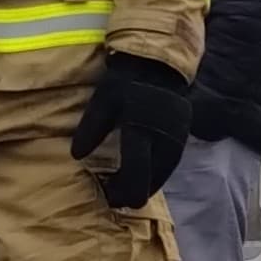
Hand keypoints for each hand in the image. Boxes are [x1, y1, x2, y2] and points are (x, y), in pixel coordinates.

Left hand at [70, 53, 190, 206]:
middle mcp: (163, 140)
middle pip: (151, 181)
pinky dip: (155, 173)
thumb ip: (91, 128)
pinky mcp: (183, 137)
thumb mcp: (103, 101)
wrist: (159, 63)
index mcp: (141, 130)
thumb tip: (77, 156)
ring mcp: (176, 140)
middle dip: (132, 192)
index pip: (136, 173)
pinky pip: (169, 165)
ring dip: (145, 184)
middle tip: (114, 194)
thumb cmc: (126, 82)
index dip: (123, 192)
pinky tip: (143, 172)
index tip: (109, 197)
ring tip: (126, 186)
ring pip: (162, 175)